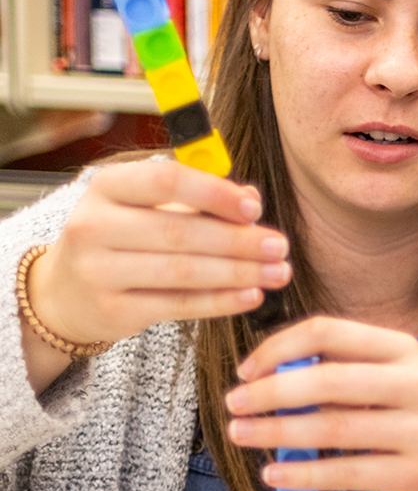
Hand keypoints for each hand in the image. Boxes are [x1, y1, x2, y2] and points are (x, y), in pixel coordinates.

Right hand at [31, 160, 289, 344]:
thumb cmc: (122, 237)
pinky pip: (178, 305)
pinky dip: (221, 301)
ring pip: (182, 272)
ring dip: (239, 273)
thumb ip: (198, 199)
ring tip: (277, 273)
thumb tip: (251, 200)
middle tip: (279, 246)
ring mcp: (98, 271)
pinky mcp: (111, 310)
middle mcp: (93, 226)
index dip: (215, 193)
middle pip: (180, 231)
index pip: (166, 180)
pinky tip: (252, 296)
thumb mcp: (147, 206)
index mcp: (107, 187)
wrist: (65, 291)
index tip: (255, 207)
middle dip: (239, 241)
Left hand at [224, 316, 417, 490]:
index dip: (279, 347)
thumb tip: (273, 375)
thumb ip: (347, 369)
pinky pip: (346, 472)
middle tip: (235, 403)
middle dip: (270, 392)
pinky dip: (303, 474)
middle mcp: (416, 384)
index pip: (329, 331)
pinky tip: (275, 471)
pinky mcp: (415, 473)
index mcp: (405, 349)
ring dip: (277, 432)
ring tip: (243, 434)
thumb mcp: (401, 375)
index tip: (248, 369)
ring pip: (333, 428)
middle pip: (327, 380)